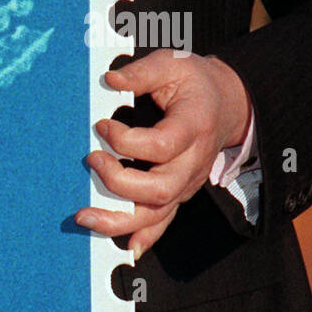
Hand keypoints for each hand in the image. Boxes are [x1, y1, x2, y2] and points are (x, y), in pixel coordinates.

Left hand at [74, 49, 251, 256]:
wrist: (227, 104)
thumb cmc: (194, 83)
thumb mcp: (173, 63)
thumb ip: (142, 71)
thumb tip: (110, 80)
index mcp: (193, 127)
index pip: (160, 146)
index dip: (125, 141)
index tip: (101, 125)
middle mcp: (192, 161)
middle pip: (159, 188)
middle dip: (119, 183)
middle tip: (91, 161)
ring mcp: (185, 182)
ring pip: (157, 213)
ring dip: (119, 221)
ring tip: (84, 218)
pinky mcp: (178, 192)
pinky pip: (163, 221)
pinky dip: (145, 237)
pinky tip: (126, 248)